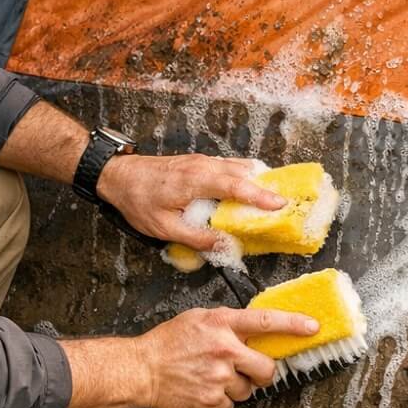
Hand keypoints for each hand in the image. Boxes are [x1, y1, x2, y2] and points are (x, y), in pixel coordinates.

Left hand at [97, 153, 284, 249]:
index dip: (258, 196)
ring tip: (276, 194)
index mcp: (194, 181)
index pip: (234, 186)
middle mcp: (202, 166)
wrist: (119, 175)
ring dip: (257, 179)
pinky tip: (252, 186)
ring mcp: (202, 161)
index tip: (279, 204)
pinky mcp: (200, 161)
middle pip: (242, 172)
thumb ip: (197, 237)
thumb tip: (225, 246)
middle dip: (267, 186)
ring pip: (238, 166)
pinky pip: (229, 165)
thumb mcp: (164, 227)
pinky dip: (245, 175)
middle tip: (287, 201)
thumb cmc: (138, 200)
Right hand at [130, 306, 318, 407]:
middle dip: (263, 373)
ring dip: (236, 388)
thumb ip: (228, 324)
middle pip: (267, 368)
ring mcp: (219, 376)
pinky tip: (204, 390)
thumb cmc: (168, 343)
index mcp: (222, 323)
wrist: (141, 369)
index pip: (266, 320)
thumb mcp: (199, 319)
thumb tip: (254, 331)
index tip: (312, 327)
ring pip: (248, 390)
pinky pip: (230, 406)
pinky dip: (220, 402)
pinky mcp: (211, 399)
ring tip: (212, 378)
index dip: (293, 324)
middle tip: (251, 371)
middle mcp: (224, 349)